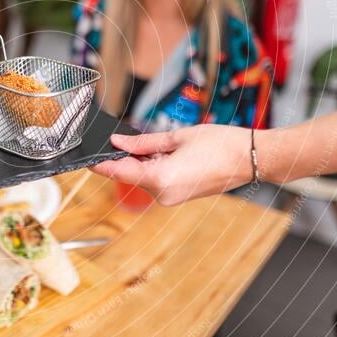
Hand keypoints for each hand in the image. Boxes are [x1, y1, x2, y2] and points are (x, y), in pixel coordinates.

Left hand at [90, 125, 254, 205]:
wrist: (251, 158)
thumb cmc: (220, 144)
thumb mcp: (176, 137)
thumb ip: (142, 143)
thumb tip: (118, 143)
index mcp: (159, 179)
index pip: (118, 172)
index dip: (100, 165)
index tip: (85, 157)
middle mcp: (162, 195)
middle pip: (130, 175)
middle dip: (126, 157)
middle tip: (128, 137)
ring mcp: (171, 199)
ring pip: (144, 178)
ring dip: (143, 162)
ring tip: (166, 144)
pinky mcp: (178, 197)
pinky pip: (157, 182)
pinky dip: (155, 168)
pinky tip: (168, 153)